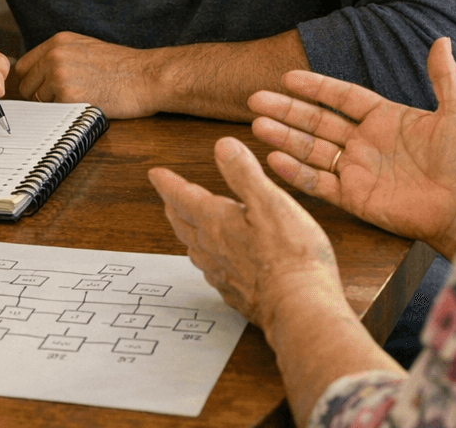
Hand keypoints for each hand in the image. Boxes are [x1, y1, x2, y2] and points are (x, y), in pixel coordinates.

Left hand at [13, 31, 157, 118]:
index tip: (42, 89)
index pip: (23, 66)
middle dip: (40, 96)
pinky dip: (65, 113)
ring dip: (54, 105)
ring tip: (80, 99)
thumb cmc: (122, 66)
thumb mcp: (86, 47)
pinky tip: (85, 105)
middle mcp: (55, 56)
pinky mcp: (69, 96)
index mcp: (59, 42)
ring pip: (39, 101)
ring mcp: (60, 76)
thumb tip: (39, 74)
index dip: (32, 81)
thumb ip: (60, 56)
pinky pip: (53, 112)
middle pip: (26, 86)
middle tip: (63, 99)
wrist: (146, 76)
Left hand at [148, 137, 346, 330]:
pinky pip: (212, 272)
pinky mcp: (238, 294)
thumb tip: (222, 146)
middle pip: (184, 224)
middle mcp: (214, 249)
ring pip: (195, 249)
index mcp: (217, 222)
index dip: (168, 183)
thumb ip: (243, 173)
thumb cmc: (291, 255)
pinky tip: (215, 264)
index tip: (155, 174)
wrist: (300, 310)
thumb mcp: (270, 201)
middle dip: (173, 207)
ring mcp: (224, 274)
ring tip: (185, 225)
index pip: (183, 197)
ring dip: (186, 233)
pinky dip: (206, 260)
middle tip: (167, 197)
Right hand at [250, 37, 455, 260]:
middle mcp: (367, 143)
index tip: (288, 77)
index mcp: (386, 119)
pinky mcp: (356, 199)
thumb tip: (441, 39)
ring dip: (285, 137)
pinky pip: (319, 183)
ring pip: (312, 149)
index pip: (342, 97)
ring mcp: (359, 171)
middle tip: (256, 100)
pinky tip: (274, 159)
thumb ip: (443, 77)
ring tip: (256, 125)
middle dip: (287, 110)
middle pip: (318, 121)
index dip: (315, 87)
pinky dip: (295, 173)